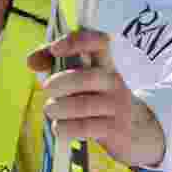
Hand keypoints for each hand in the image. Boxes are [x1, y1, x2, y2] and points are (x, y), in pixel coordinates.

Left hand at [28, 28, 165, 166]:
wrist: (140, 129)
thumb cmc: (101, 98)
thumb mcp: (83, 78)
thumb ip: (56, 64)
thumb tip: (31, 61)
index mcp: (106, 64)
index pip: (99, 43)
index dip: (76, 42)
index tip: (55, 49)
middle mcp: (114, 82)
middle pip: (86, 77)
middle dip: (59, 82)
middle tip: (47, 88)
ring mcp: (117, 106)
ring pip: (82, 105)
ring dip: (58, 108)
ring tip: (51, 109)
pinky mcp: (115, 129)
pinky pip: (83, 127)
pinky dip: (64, 128)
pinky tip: (59, 127)